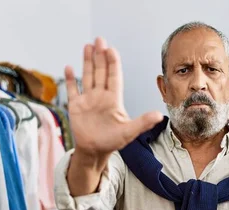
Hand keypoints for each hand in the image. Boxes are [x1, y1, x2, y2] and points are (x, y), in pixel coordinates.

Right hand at [64, 38, 162, 157]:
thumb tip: (159, 116)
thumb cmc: (113, 142)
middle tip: (99, 40)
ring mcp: (88, 100)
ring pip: (88, 76)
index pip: (114, 77)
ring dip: (87, 61)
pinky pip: (72, 89)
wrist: (95, 151)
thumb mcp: (129, 132)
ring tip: (88, 46)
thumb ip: (142, 122)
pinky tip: (69, 67)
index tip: (111, 50)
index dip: (112, 64)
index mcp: (114, 100)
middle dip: (100, 56)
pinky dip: (71, 79)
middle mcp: (101, 96)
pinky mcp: (76, 106)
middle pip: (101, 72)